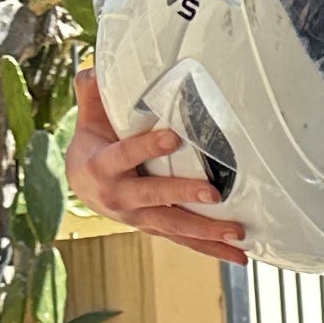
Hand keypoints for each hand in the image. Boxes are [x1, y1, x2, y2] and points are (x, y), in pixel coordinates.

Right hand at [65, 63, 247, 263]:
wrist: (84, 185)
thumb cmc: (95, 143)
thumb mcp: (89, 117)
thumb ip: (93, 92)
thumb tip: (95, 66)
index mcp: (102, 166)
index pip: (125, 155)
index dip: (146, 147)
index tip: (172, 137)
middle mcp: (121, 197)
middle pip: (154, 197)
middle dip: (182, 195)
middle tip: (213, 193)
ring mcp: (141, 217)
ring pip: (174, 226)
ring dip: (207, 232)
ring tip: (237, 234)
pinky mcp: (158, 228)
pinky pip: (185, 241)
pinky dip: (212, 250)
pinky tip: (240, 256)